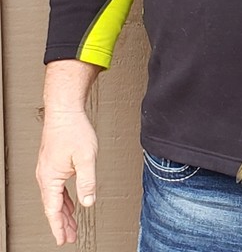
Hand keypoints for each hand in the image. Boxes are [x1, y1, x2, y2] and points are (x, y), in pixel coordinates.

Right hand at [36, 109, 97, 245]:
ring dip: (62, 212)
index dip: (59, 227)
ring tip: (71, 224)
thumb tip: (88, 203)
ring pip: (53, 197)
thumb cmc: (73, 129)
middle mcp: (45, 175)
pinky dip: (62, 199)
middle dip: (62, 223)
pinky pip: (56, 187)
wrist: (64, 110)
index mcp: (50, 178)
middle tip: (70, 237)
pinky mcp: (52, 162)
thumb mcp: (86, 158)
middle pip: (52, 206)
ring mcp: (47, 169)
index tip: (63, 240)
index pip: (53, 210)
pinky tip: (69, 202)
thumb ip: (87, 183)